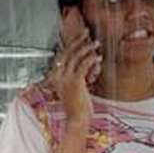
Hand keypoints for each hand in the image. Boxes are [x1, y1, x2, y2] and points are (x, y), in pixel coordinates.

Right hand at [48, 8, 101, 125]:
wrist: (76, 120)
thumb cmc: (78, 107)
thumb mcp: (75, 89)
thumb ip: (77, 76)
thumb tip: (86, 64)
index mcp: (56, 76)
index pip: (62, 54)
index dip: (72, 43)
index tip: (81, 37)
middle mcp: (58, 75)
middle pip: (67, 51)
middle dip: (78, 39)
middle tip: (87, 32)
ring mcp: (65, 78)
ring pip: (76, 56)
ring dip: (87, 47)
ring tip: (96, 43)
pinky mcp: (75, 82)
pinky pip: (84, 65)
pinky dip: (92, 59)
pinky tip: (98, 57)